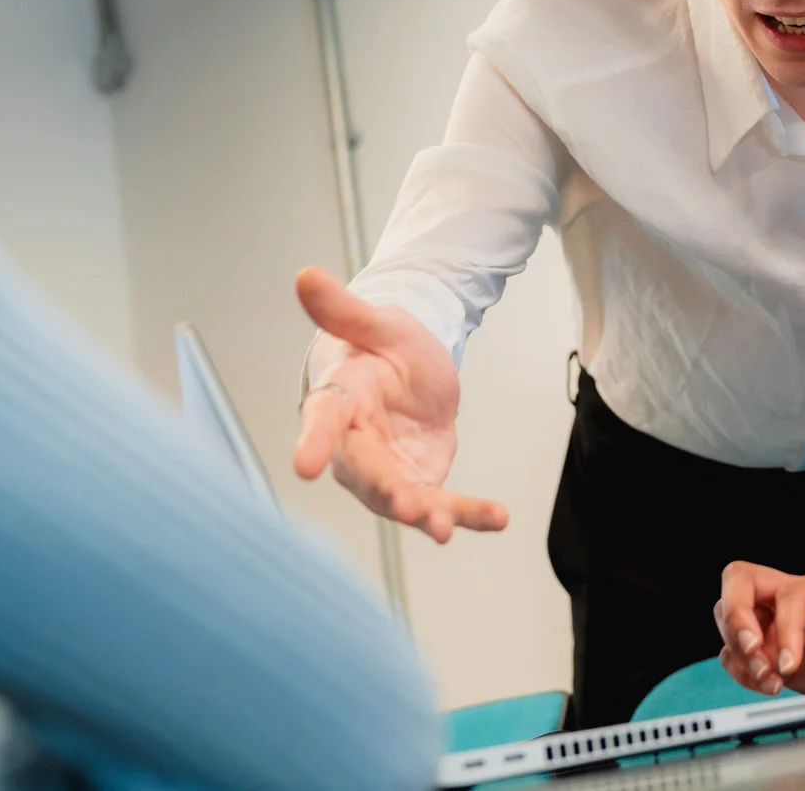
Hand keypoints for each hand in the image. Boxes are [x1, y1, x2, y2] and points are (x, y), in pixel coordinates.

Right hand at [291, 266, 508, 542]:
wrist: (404, 370)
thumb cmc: (379, 346)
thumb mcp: (376, 323)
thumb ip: (344, 309)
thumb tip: (305, 275)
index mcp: (340, 401)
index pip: (322, 421)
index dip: (313, 442)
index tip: (304, 466)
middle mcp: (356, 446)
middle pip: (367, 473)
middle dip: (385, 492)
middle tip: (407, 507)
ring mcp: (388, 471)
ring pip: (403, 499)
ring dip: (425, 515)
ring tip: (443, 529)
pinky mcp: (422, 481)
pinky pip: (444, 503)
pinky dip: (471, 513)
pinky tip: (500, 518)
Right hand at [712, 562, 804, 704]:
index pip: (788, 594)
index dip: (784, 629)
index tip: (791, 665)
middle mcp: (797, 596)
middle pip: (740, 580)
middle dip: (735, 616)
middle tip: (752, 651)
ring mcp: (780, 621)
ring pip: (730, 615)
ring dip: (739, 650)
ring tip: (768, 680)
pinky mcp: (772, 649)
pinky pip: (735, 652)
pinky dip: (741, 670)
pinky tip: (767, 685)